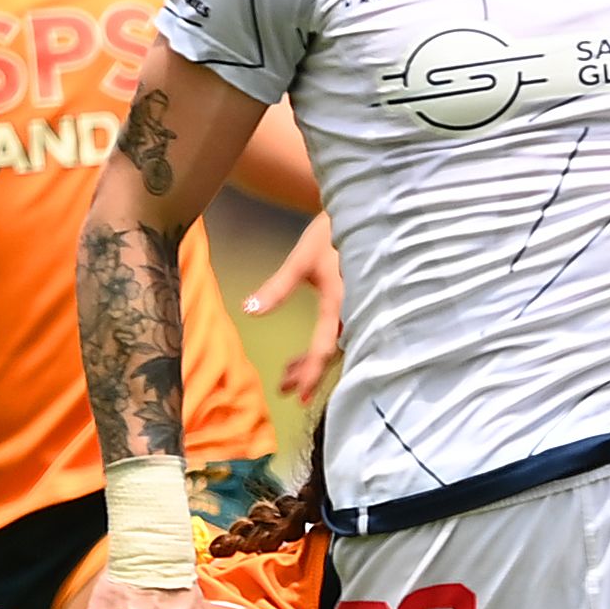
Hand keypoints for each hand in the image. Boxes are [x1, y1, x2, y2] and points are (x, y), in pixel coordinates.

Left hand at [244, 212, 344, 401]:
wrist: (360, 213)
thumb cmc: (330, 233)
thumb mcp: (301, 259)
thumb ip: (277, 287)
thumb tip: (249, 310)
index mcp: (343, 300)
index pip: (326, 346)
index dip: (312, 372)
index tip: (298, 395)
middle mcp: (356, 311)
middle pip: (333, 353)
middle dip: (309, 373)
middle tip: (284, 389)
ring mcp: (359, 311)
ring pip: (336, 348)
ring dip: (312, 364)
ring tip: (287, 377)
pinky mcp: (356, 309)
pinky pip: (340, 337)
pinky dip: (320, 350)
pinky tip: (301, 359)